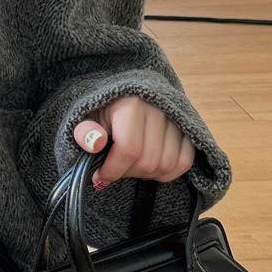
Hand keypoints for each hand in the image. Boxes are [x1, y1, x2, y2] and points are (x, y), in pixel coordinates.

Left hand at [73, 96, 195, 189]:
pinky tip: (149, 168)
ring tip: (129, 166)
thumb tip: (96, 143)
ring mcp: (176, 119)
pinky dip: (167, 172)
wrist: (124, 95)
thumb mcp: (84, 118)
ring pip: (167, 164)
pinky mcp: (187, 128)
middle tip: (114, 169)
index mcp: (131, 104)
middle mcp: (159, 109)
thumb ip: (84, 132)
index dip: (113, 170)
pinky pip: (185, 161)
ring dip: (146, 174)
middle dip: (127, 173)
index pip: (129, 149)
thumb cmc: (101, 111)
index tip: (99, 176)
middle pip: (149, 161)